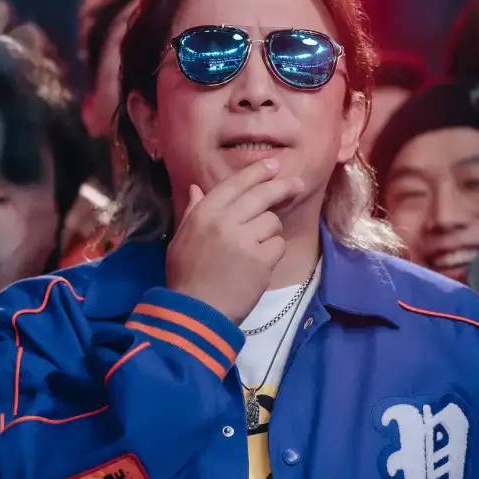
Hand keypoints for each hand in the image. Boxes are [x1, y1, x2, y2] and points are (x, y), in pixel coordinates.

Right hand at [166, 159, 304, 323]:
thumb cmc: (186, 277)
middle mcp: (225, 221)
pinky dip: (273, 253)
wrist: (195, 312)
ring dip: (270, 232)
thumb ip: (193, 212)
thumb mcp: (181, 240)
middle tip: (298, 184)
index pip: (235, 184)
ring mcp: (244, 240)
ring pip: (272, 222)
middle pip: (261, 196)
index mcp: (204, 214)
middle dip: (282, 187)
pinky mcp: (260, 260)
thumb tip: (196, 188)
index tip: (273, 166)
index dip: (256, 172)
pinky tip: (260, 264)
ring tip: (257, 248)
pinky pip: (277, 245)